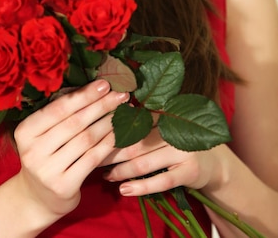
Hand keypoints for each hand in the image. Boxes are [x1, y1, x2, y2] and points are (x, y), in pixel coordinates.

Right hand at [13, 80, 128, 218]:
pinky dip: (108, 144)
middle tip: (120, 94)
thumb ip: (61, 116)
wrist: (36, 199)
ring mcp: (47, 171)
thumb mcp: (43, 135)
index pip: (58, 108)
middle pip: (75, 122)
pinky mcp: (64, 186)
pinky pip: (92, 159)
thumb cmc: (45, 156)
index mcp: (25, 131)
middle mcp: (32, 151)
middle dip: (100, 105)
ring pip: (86, 139)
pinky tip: (119, 134)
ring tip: (123, 112)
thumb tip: (94, 88)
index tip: (104, 84)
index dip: (84, 95)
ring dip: (108, 123)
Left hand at [101, 126, 224, 196]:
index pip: (131, 122)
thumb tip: (103, 119)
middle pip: (133, 142)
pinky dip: (140, 186)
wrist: (213, 161)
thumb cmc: (177, 142)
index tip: (92, 138)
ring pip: (143, 162)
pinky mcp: (189, 171)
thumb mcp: (162, 128)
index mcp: (162, 115)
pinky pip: (161, 181)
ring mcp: (182, 150)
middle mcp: (173, 129)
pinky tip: (124, 190)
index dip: (110, 131)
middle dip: (111, 152)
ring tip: (106, 175)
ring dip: (121, 170)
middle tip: (92, 158)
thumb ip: (140, 122)